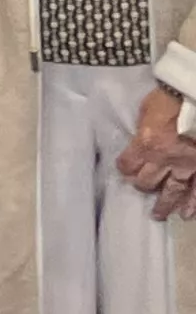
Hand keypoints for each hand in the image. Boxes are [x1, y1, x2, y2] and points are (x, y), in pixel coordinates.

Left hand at [119, 86, 195, 220]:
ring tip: (158, 215)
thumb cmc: (172, 98)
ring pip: (173, 191)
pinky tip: (187, 214)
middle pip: (147, 181)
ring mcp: (187, 166)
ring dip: (165, 204)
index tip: (125, 170)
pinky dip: (192, 203)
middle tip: (142, 188)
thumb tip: (140, 138)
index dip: (125, 168)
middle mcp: (165, 159)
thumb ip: (144, 128)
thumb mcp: (148, 109)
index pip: (128, 165)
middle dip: (143, 185)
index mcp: (147, 144)